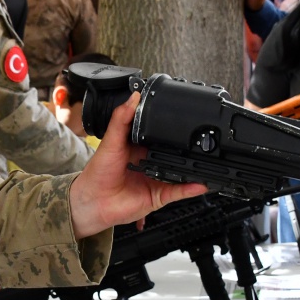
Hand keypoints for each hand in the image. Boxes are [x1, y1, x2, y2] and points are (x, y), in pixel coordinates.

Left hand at [69, 92, 206, 237]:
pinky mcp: (159, 195)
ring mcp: (157, 179)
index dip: (172, 128)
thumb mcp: (110, 140)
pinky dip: (190, 188)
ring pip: (180, 173)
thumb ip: (122, 118)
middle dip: (188, 149)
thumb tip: (134, 97)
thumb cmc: (98, 173)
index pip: (160, 134)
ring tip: (207, 161)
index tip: (185, 118)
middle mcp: (151, 162)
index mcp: (140, 146)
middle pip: (174, 153)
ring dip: (193, 169)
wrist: (92, 201)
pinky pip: (178, 191)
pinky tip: (200, 182)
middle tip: (201, 140)